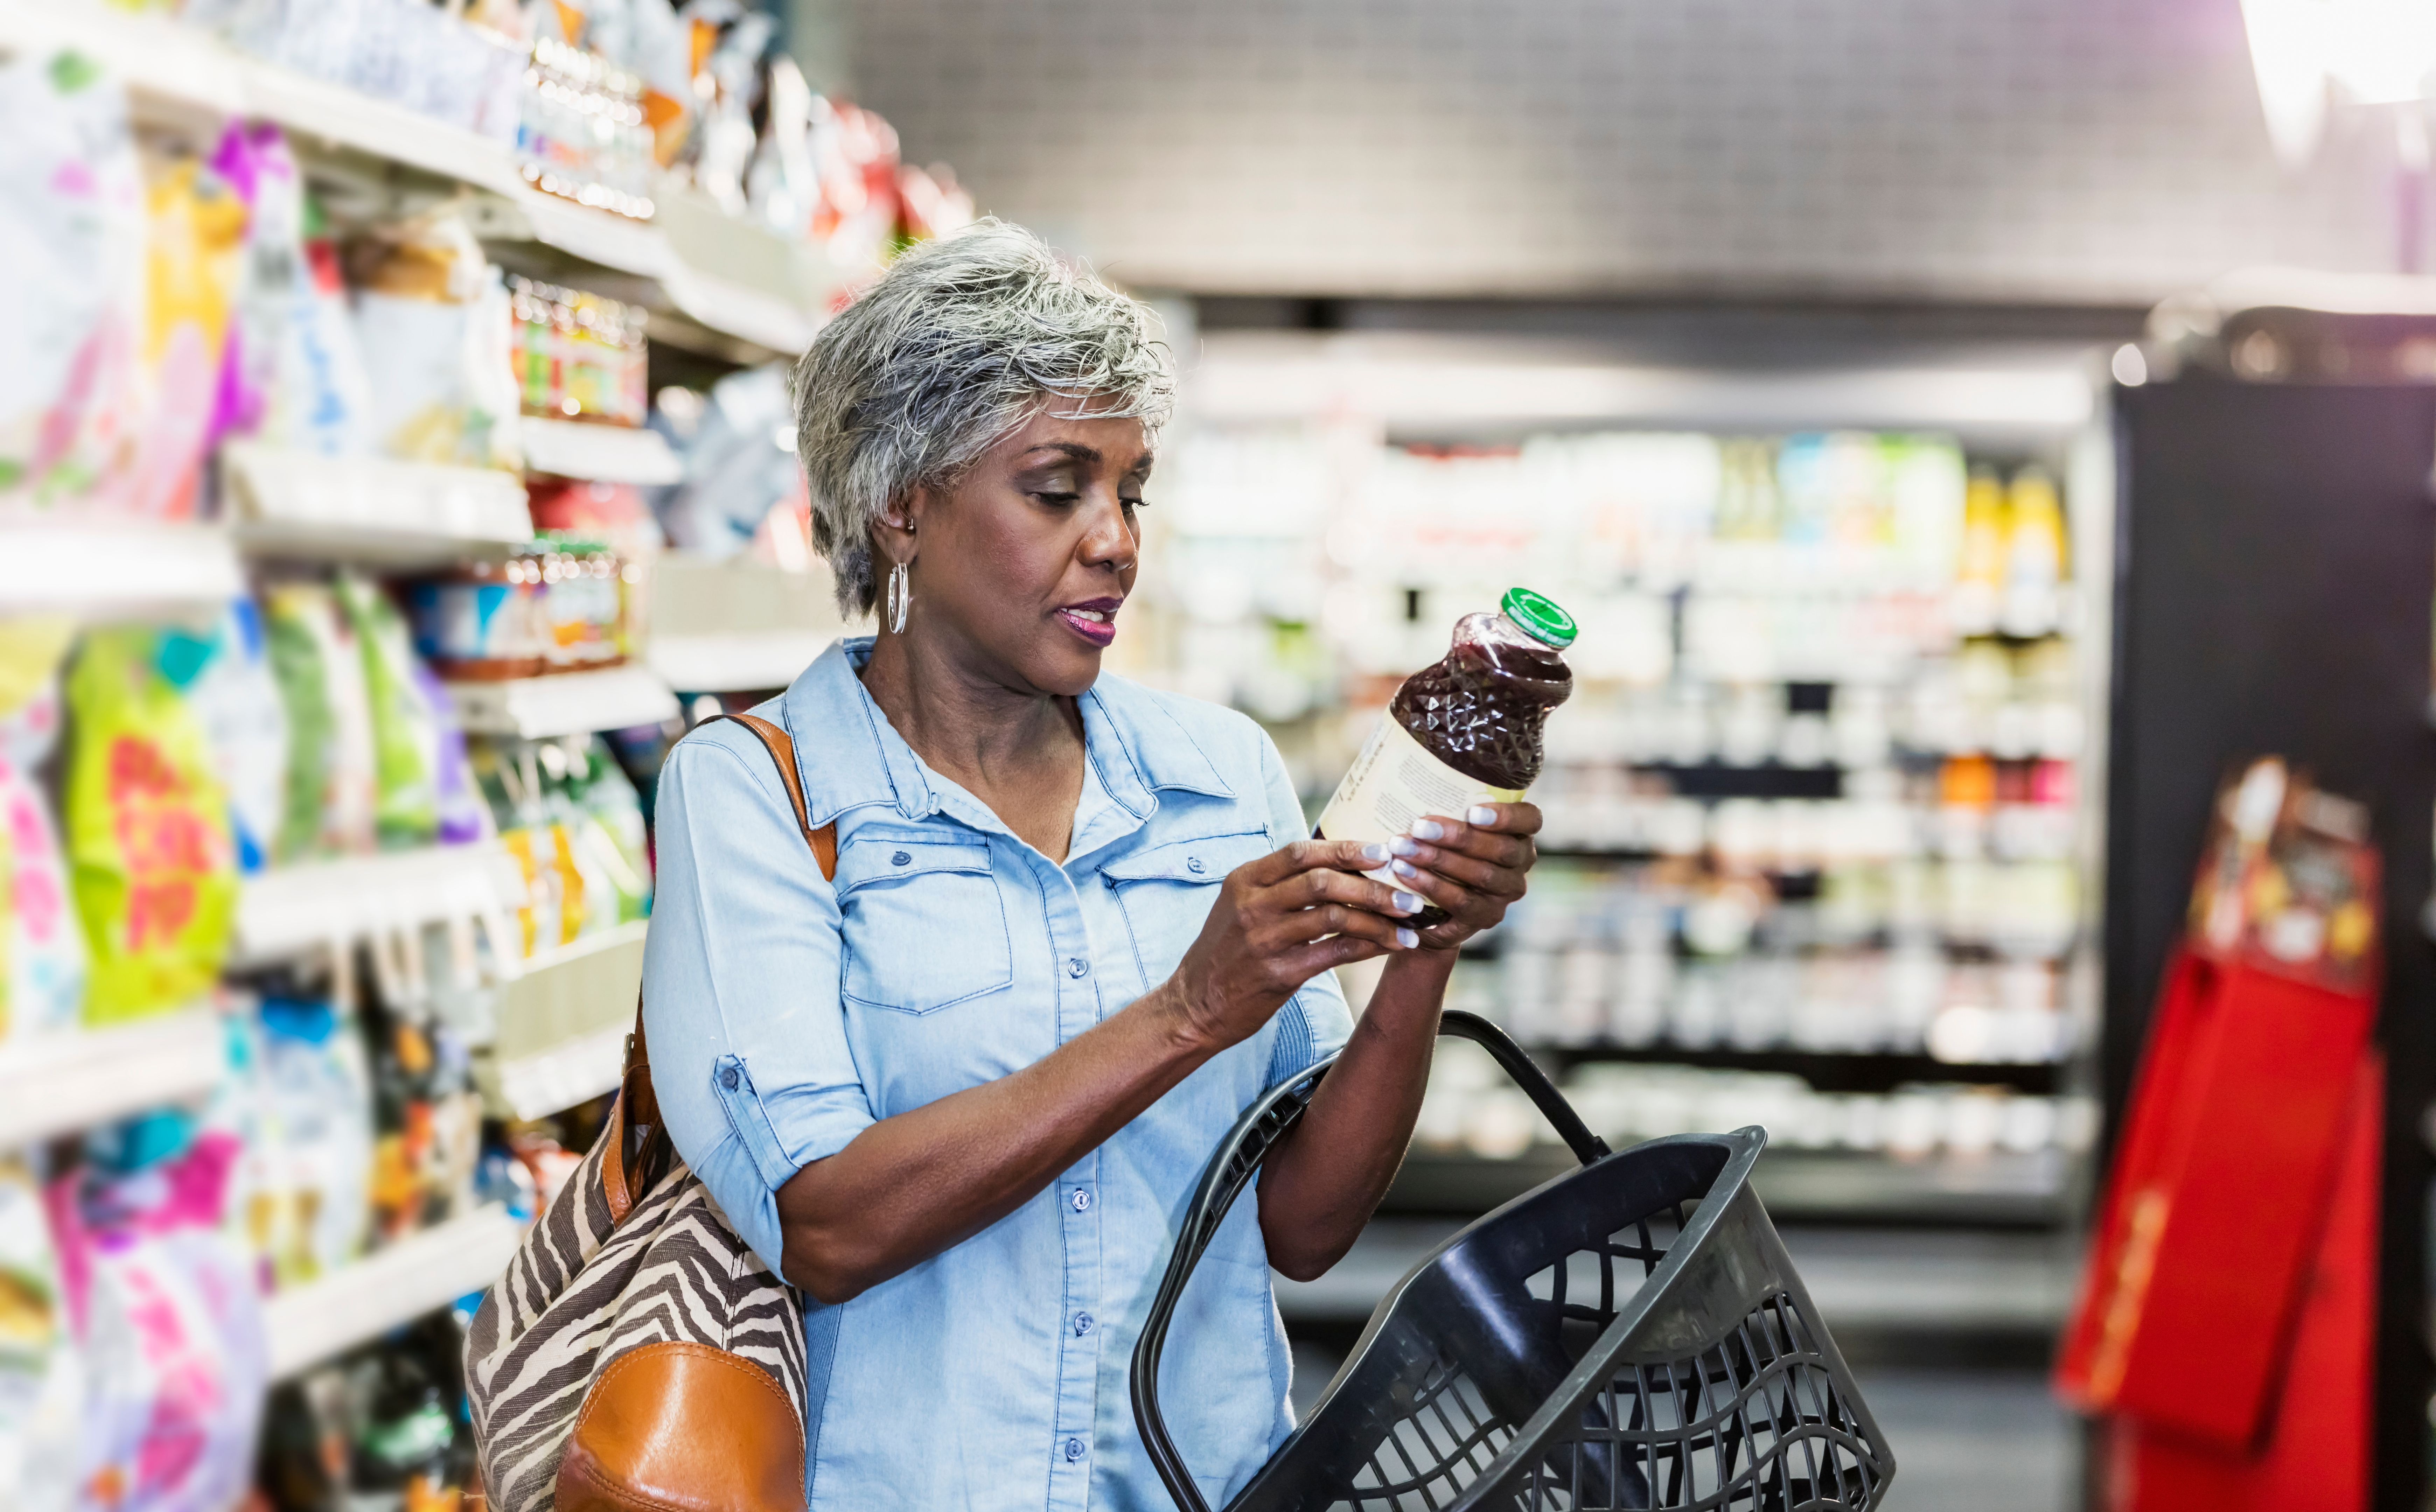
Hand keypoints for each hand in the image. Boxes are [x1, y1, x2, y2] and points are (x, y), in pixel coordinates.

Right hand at [1163, 839, 1423, 1051]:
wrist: (1195, 1004)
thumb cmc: (1227, 952)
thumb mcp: (1241, 905)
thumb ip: (1281, 884)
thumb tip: (1339, 863)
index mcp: (1245, 880)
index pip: (1300, 853)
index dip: (1345, 850)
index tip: (1382, 851)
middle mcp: (1252, 906)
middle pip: (1322, 882)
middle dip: (1372, 885)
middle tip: (1407, 891)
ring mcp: (1265, 940)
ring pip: (1334, 917)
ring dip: (1379, 917)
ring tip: (1410, 921)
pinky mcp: (1279, 974)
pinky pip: (1335, 953)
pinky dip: (1369, 946)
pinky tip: (1391, 944)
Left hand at [1387, 802, 1541, 949]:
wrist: (1431, 901)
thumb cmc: (1437, 843)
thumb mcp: (1447, 819)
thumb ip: (1446, 799)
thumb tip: (1415, 760)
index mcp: (1520, 833)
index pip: (1530, 819)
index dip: (1506, 816)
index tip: (1472, 811)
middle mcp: (1520, 863)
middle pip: (1501, 849)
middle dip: (1458, 837)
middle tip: (1419, 826)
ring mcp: (1506, 893)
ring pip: (1482, 875)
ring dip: (1440, 861)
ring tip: (1404, 849)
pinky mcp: (1487, 916)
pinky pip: (1463, 902)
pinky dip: (1433, 886)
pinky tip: (1406, 873)